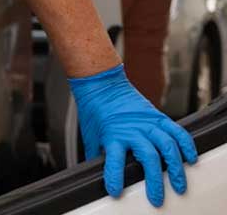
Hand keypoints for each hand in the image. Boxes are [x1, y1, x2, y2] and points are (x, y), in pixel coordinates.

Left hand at [69, 64, 196, 206]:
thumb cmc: (95, 109)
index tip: (115, 191)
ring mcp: (147, 122)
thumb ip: (97, 156)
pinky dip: (186, 145)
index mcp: (113, 135)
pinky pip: (176, 131)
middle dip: (155, 181)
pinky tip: (190, 158)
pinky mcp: (157, 116)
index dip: (115, 177)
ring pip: (167, 146)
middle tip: (156, 198)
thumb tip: (94, 175)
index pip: (113, 160)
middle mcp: (132, 129)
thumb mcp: (91, 135)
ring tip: (179, 184)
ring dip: (175, 167)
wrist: (100, 83)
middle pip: (148, 157)